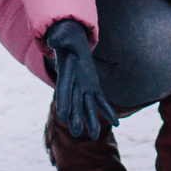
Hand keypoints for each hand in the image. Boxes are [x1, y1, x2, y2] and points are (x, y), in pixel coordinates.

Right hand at [42, 17, 114, 139]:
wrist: (71, 40)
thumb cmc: (66, 36)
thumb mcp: (63, 34)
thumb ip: (59, 38)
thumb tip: (53, 40)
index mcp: (66, 73)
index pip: (63, 90)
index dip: (63, 102)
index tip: (62, 117)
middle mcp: (74, 84)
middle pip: (74, 103)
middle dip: (76, 117)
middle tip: (77, 132)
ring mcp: (83, 87)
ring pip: (88, 106)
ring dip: (92, 120)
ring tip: (96, 136)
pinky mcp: (93, 86)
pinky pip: (101, 100)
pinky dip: (108, 111)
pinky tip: (117, 123)